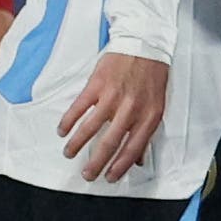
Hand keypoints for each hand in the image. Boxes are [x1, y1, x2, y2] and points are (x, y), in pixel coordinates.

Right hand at [58, 52, 168, 182]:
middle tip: (87, 174)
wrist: (144, 43)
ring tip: (69, 153)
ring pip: (91, 127)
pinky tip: (63, 130)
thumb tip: (138, 160)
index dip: (119, 167)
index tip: (109, 178)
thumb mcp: (157, 106)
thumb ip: (146, 133)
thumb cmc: (151, 76)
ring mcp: (113, 96)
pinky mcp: (98, 84)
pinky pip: (80, 107)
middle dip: (96, 162)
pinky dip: (69, 120)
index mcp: (148, 116)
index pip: (132, 149)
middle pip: (110, 142)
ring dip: (77, 143)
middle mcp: (131, 109)